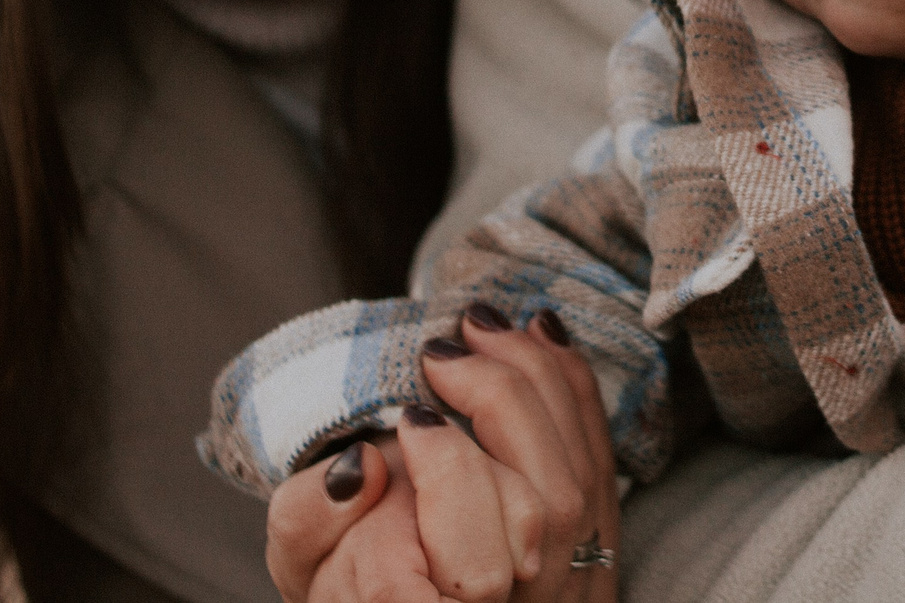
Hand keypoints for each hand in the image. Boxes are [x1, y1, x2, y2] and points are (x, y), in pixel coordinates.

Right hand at [266, 306, 620, 602]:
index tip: (411, 415)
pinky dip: (575, 390)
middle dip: (501, 405)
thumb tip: (359, 465)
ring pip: (580, 482)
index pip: (475, 566)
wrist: (427, 586)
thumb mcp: (304, 561)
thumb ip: (308, 520)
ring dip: (542, 383)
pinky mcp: (597, 545)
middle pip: (546, 510)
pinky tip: (543, 334)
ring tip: (485, 327)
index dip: (450, 475)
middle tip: (443, 353)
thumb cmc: (347, 578)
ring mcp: (569, 585)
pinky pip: (600, 461)